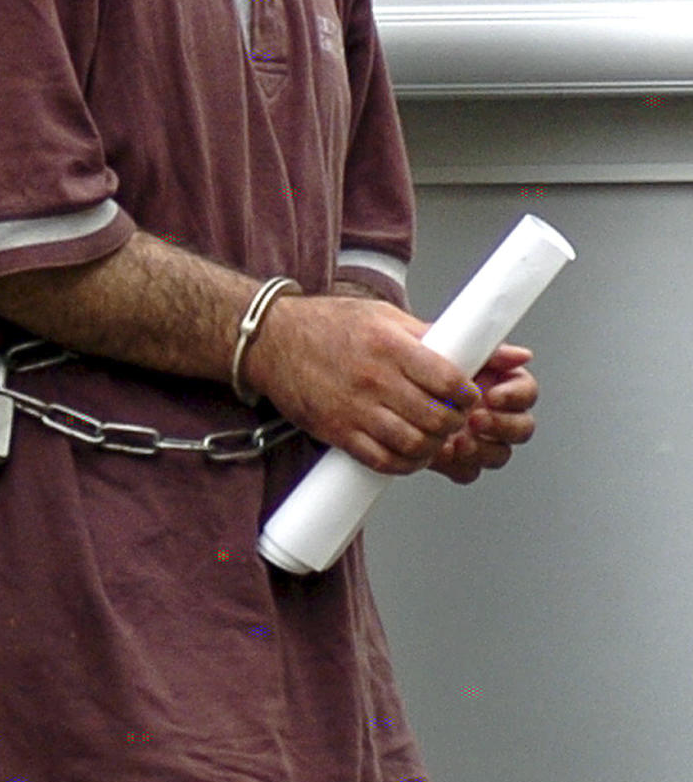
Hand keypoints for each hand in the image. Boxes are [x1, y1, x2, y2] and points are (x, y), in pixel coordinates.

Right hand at [249, 295, 480, 476]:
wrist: (274, 340)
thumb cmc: (332, 325)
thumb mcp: (387, 317)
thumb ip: (440, 335)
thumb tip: (507, 350)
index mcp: (389, 345)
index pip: (447, 380)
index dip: (467, 395)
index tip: (469, 396)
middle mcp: (373, 378)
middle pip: (435, 418)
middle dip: (455, 424)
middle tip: (455, 419)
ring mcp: (355, 409)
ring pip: (414, 445)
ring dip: (433, 447)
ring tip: (435, 436)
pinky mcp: (339, 432)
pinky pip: (383, 461)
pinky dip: (405, 463)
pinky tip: (410, 451)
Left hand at [428, 344, 537, 484]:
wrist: (388, 381)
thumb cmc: (420, 358)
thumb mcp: (446, 344)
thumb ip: (483, 348)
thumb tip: (520, 354)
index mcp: (501, 382)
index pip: (526, 392)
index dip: (515, 396)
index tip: (493, 395)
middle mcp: (496, 412)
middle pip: (522, 428)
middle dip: (502, 426)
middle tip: (475, 419)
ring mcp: (479, 438)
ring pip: (499, 454)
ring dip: (482, 450)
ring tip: (457, 441)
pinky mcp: (457, 459)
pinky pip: (469, 471)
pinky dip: (458, 466)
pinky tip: (441, 454)